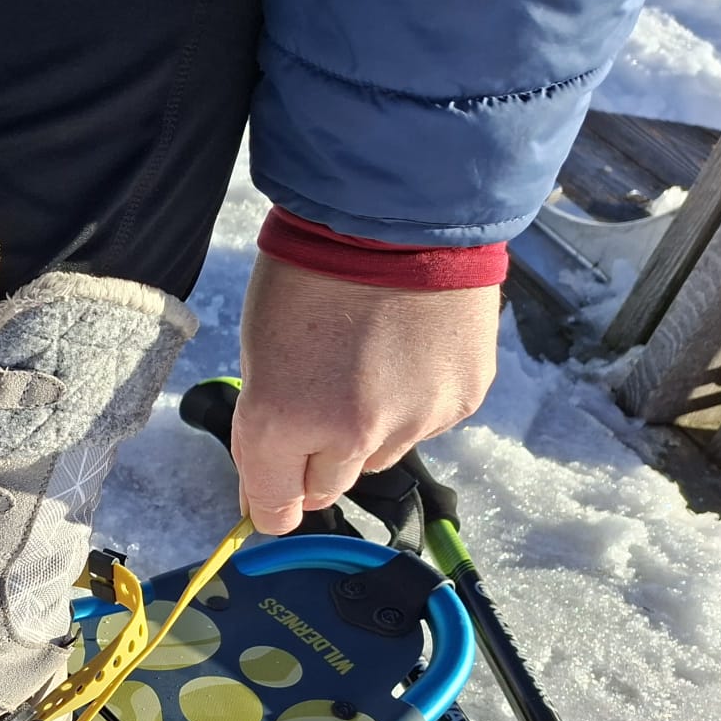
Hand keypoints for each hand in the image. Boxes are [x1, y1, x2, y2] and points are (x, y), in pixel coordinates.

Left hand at [234, 253, 498, 534]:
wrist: (400, 212)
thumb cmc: (312, 271)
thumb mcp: (261, 349)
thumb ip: (266, 429)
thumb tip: (269, 497)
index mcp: (281, 421)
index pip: (274, 508)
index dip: (270, 506)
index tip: (271, 505)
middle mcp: (347, 435)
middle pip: (326, 489)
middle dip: (316, 461)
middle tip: (320, 401)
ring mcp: (410, 421)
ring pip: (378, 458)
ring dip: (368, 430)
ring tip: (369, 361)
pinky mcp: (459, 402)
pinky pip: (425, 425)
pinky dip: (414, 401)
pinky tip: (409, 350)